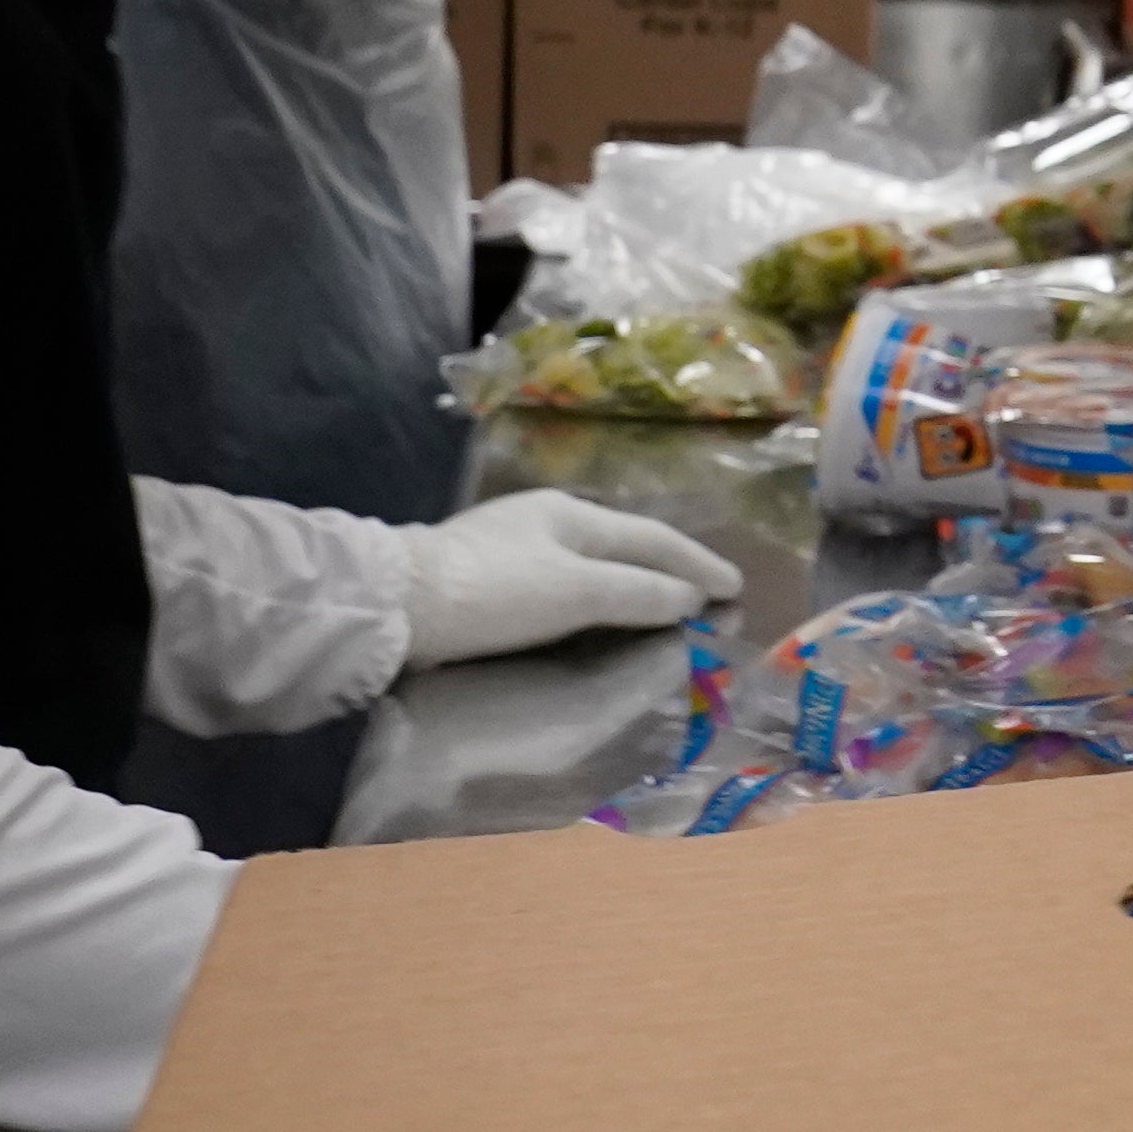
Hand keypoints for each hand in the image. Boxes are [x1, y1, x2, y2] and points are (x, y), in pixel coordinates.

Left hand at [396, 489, 739, 671]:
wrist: (395, 609)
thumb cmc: (495, 592)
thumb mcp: (577, 592)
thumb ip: (639, 594)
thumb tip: (691, 599)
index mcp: (569, 514)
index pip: (652, 538)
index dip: (698, 564)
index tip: (737, 588)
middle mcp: (543, 522)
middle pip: (623, 547)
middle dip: (670, 572)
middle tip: (709, 598)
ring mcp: (510, 551)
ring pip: (591, 566)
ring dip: (634, 587)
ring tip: (665, 609)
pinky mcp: (484, 582)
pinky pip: (564, 586)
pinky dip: (597, 601)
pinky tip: (597, 617)